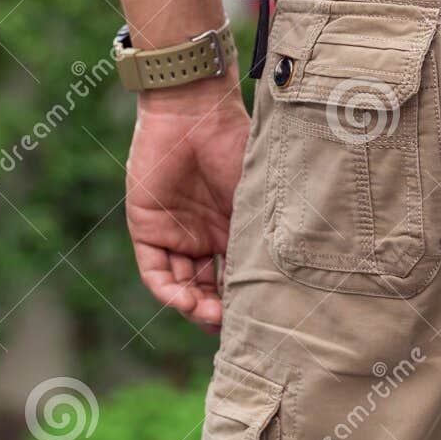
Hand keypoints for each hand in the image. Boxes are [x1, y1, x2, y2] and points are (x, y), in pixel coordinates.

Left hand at [124, 72, 250, 331]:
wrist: (194, 113)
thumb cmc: (235, 146)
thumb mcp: (256, 195)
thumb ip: (263, 231)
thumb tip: (293, 279)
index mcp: (234, 227)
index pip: (238, 276)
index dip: (246, 300)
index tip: (260, 317)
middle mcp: (206, 235)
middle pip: (210, 288)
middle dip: (219, 312)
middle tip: (230, 325)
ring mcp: (176, 233)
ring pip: (182, 285)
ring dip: (193, 307)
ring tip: (208, 317)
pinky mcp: (147, 228)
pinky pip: (154, 270)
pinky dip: (167, 290)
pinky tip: (183, 301)